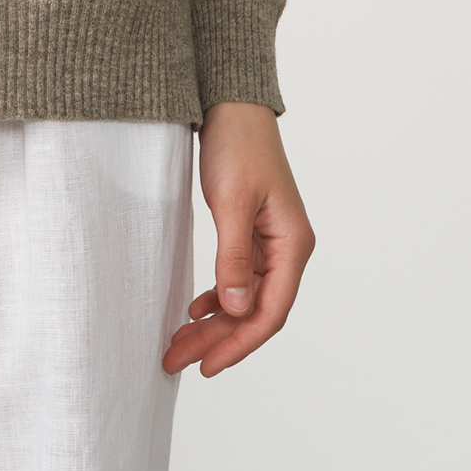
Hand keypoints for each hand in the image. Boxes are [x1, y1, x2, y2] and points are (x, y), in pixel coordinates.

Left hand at [162, 100, 314, 377]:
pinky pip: (238, 278)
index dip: (239, 343)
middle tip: (177, 362)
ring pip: (243, 297)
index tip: (207, 365)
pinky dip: (216, 296)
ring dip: (212, 322)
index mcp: (293, 245)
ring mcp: (271, 242)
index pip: (270, 312)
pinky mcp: (252, 232)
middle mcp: (287, 249)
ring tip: (178, 344)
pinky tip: (194, 309)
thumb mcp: (230, 202)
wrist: (231, 105)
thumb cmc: (237, 145)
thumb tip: (234, 308)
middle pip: (255, 311)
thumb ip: (233, 258)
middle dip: (217, 340)